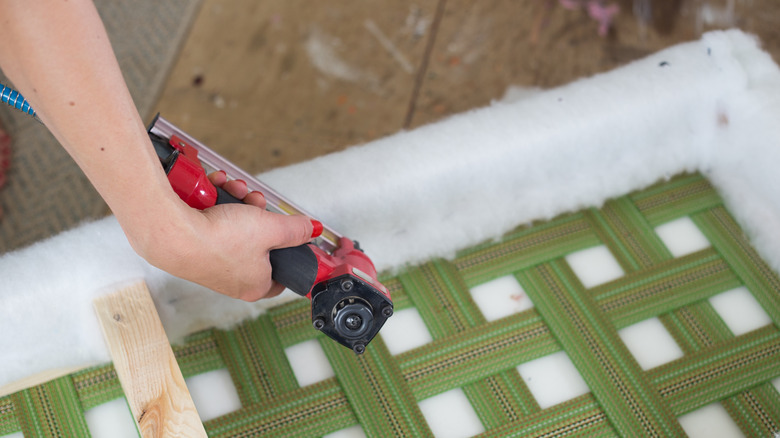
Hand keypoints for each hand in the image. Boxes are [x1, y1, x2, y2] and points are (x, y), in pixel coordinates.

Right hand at [125, 172, 317, 301]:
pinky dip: (217, 201)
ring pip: (236, 226)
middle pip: (258, 242)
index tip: (289, 236)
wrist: (170, 231)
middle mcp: (232, 278)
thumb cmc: (217, 240)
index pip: (281, 277)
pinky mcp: (194, 245)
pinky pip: (214, 220)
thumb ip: (295, 229)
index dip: (288, 254)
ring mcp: (211, 261)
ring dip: (238, 201)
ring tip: (234, 189)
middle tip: (256, 201)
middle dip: (258, 214)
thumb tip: (312, 230)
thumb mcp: (269, 228)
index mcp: (255, 285)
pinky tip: (216, 187)